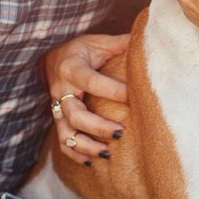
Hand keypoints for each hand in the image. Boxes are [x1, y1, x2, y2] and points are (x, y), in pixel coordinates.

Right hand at [44, 33, 129, 164]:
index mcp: (72, 68)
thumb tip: (146, 36)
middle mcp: (61, 89)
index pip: (92, 82)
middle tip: (122, 133)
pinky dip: (74, 154)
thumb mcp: (98, 42)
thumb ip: (120, 43)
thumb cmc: (81, 50)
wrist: (52, 57)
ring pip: (66, 132)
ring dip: (86, 145)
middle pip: (75, 114)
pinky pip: (61, 142)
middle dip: (98, 126)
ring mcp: (57, 107)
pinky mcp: (57, 119)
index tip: (134, 97)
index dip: (113, 90)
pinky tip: (91, 162)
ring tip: (108, 153)